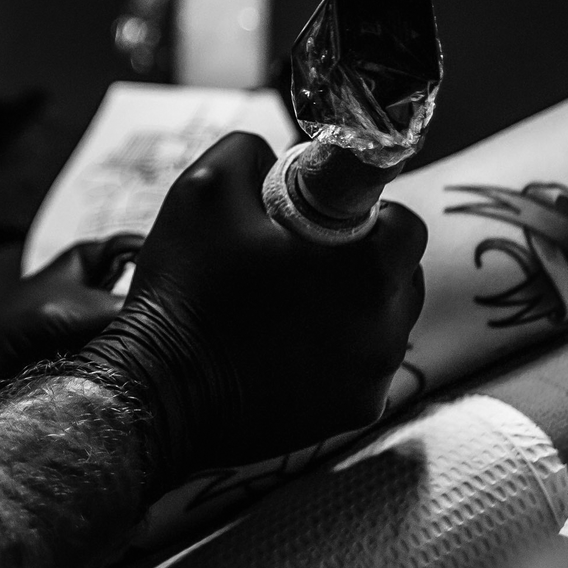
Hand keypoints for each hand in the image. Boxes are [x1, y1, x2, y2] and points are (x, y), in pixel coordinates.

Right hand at [73, 131, 426, 488]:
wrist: (162, 386)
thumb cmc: (188, 286)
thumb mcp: (204, 188)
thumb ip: (252, 153)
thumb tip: (278, 157)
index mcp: (366, 272)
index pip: (406, 225)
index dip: (366, 212)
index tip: (321, 219)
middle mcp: (386, 330)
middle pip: (402, 276)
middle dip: (362, 260)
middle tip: (300, 259)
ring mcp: (371, 380)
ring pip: (383, 324)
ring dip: (350, 307)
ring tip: (287, 305)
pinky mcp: (351, 414)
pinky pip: (359, 368)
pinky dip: (331, 352)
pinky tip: (280, 347)